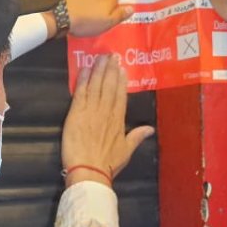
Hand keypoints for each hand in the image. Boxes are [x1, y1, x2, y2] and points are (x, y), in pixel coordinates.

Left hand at [62, 55, 153, 187]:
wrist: (88, 171)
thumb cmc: (107, 164)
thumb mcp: (126, 151)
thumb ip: (137, 137)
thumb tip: (150, 128)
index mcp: (118, 120)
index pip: (121, 95)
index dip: (121, 80)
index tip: (122, 68)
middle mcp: (106, 112)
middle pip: (108, 86)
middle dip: (110, 69)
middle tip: (111, 55)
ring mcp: (91, 111)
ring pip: (96, 86)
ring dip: (98, 70)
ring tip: (100, 57)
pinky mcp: (76, 113)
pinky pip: (81, 93)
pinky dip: (83, 80)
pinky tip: (84, 70)